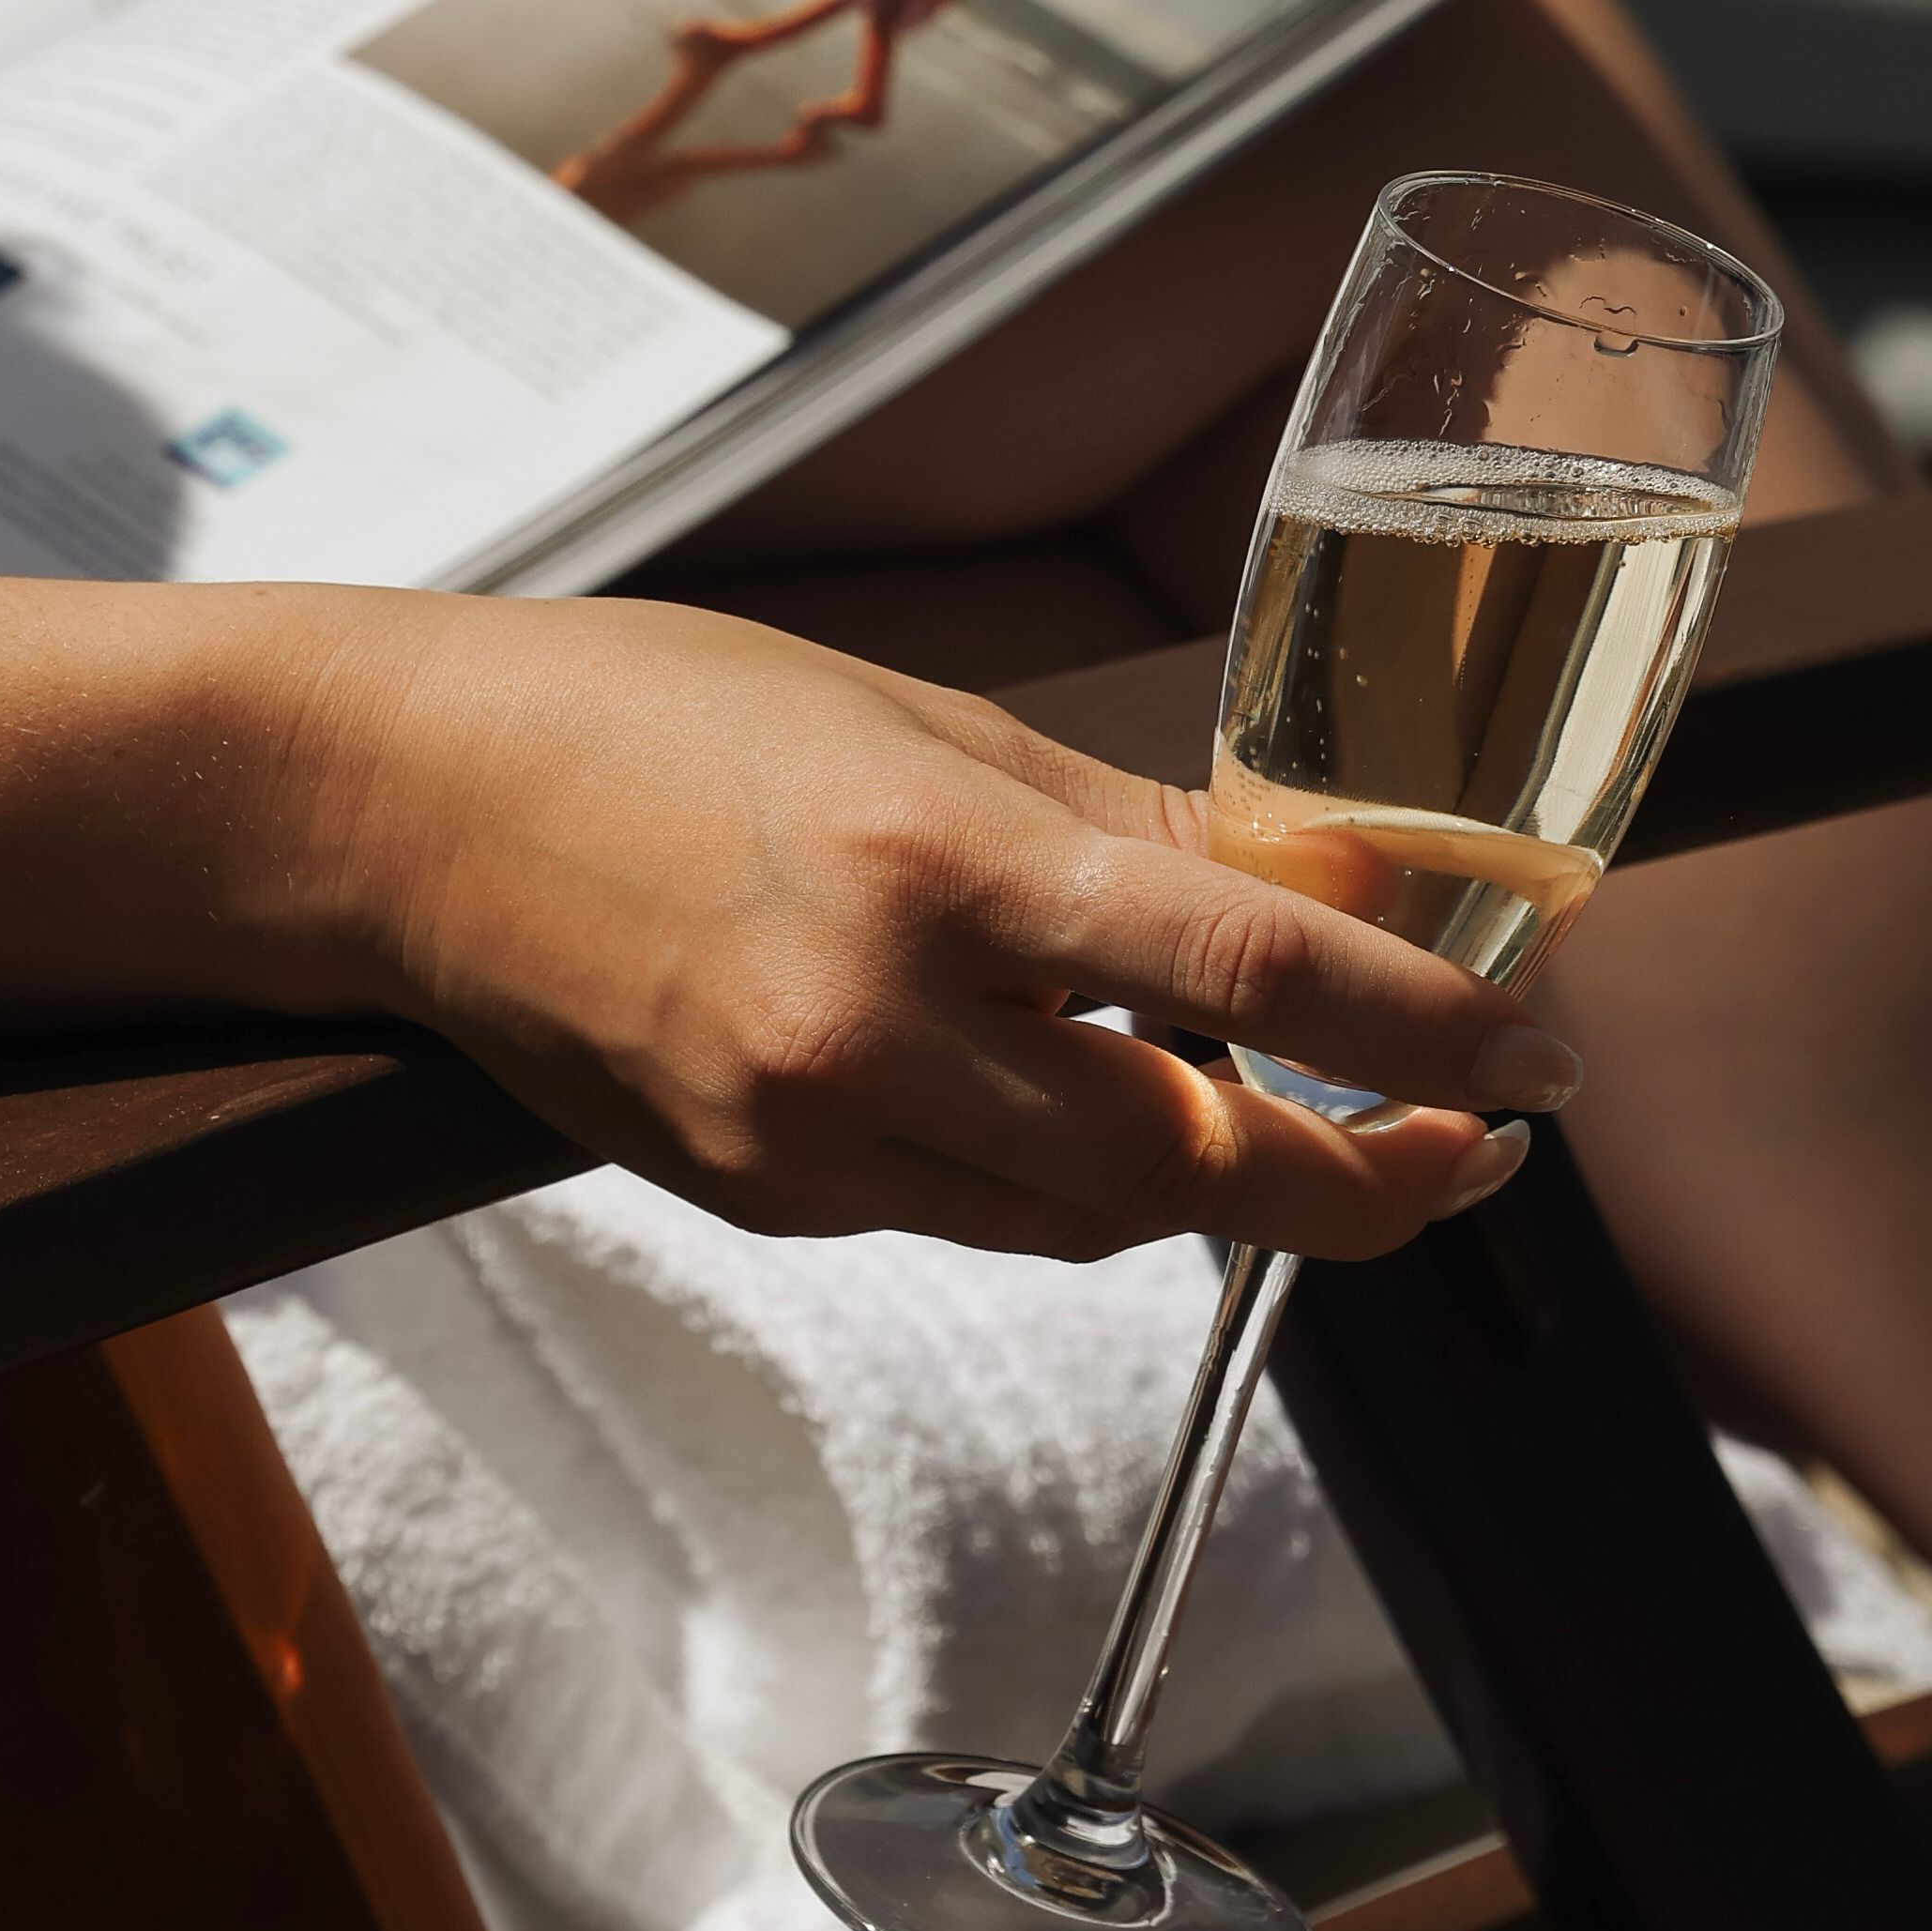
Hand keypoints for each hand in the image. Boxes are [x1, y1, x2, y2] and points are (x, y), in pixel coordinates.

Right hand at [285, 597, 1583, 1263]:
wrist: (395, 808)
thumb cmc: (650, 715)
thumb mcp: (913, 719)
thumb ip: (1124, 827)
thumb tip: (1327, 887)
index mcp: (933, 857)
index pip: (1247, 968)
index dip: (1422, 1031)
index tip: (1536, 1060)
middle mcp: (875, 1022)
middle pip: (1194, 1165)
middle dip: (1362, 1173)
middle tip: (1471, 1142)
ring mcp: (802, 1135)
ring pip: (1089, 1215)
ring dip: (1212, 1175)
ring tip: (1298, 1110)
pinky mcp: (753, 1198)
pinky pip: (963, 1211)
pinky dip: (1050, 1170)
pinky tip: (1069, 1092)